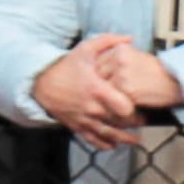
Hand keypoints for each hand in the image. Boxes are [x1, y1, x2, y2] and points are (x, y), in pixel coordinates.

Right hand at [29, 34, 140, 149]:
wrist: (41, 82)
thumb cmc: (66, 66)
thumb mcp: (85, 49)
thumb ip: (108, 42)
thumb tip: (129, 38)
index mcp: (98, 89)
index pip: (124, 107)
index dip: (135, 108)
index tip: (140, 104)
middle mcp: (93, 108)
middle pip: (121, 123)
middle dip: (134, 123)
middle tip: (142, 119)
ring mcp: (85, 119)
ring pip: (110, 135)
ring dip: (125, 139)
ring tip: (135, 139)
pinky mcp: (78, 126)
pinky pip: (94, 141)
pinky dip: (106, 144)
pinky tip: (114, 143)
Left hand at [93, 40, 183, 109]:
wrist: (176, 82)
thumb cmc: (157, 72)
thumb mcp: (136, 56)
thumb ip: (116, 59)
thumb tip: (98, 69)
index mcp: (120, 49)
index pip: (98, 60)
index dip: (100, 72)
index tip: (105, 80)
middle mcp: (119, 59)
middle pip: (98, 73)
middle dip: (102, 83)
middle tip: (107, 91)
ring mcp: (122, 75)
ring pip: (104, 87)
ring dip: (108, 95)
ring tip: (116, 98)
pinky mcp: (128, 90)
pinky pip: (114, 98)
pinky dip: (117, 102)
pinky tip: (125, 103)